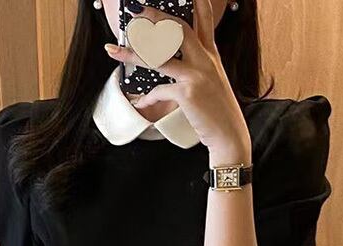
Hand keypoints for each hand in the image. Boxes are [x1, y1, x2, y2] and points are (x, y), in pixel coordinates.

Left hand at [104, 0, 251, 164]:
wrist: (229, 134)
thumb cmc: (217, 111)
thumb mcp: (212, 82)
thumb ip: (195, 67)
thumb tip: (169, 64)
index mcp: (211, 55)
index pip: (204, 20)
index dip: (197, 2)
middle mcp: (205, 60)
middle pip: (177, 28)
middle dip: (154, 18)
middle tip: (135, 11)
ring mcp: (196, 75)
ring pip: (159, 57)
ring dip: (132, 53)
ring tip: (113, 51)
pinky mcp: (188, 93)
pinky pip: (159, 90)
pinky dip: (147, 98)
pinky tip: (139, 103)